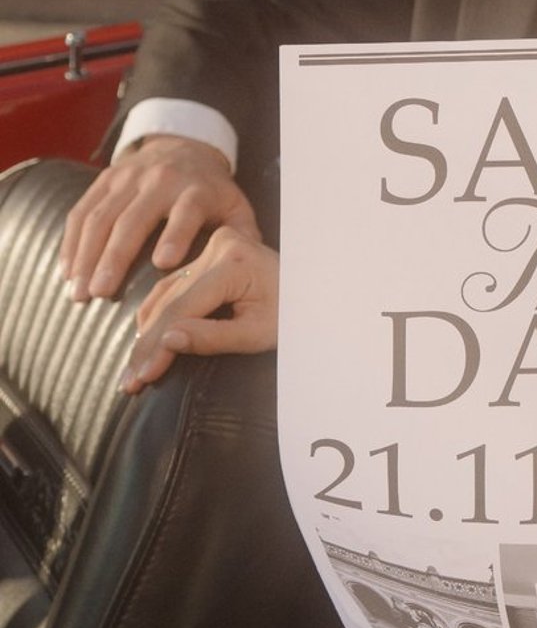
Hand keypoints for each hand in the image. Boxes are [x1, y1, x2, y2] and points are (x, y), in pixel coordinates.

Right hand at [62, 135, 256, 305]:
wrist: (185, 146)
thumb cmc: (212, 193)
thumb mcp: (236, 208)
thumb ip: (242, 236)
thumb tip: (248, 269)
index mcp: (196, 189)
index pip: (185, 211)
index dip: (175, 235)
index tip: (163, 263)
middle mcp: (160, 180)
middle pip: (132, 218)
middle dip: (115, 257)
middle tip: (101, 293)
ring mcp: (127, 178)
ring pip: (101, 217)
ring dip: (86, 256)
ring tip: (78, 292)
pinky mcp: (104, 179)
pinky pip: (82, 211)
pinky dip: (71, 242)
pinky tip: (66, 271)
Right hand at [121, 228, 280, 392]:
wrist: (316, 291)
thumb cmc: (294, 315)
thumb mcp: (259, 333)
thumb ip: (213, 337)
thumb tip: (165, 342)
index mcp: (234, 261)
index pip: (183, 308)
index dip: (159, 345)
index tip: (141, 377)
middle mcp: (218, 247)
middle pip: (169, 302)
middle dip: (147, 345)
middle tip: (129, 381)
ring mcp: (210, 248)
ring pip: (164, 294)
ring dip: (145, 333)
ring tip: (131, 370)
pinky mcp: (205, 256)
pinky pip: (171, 287)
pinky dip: (155, 316)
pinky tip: (143, 343)